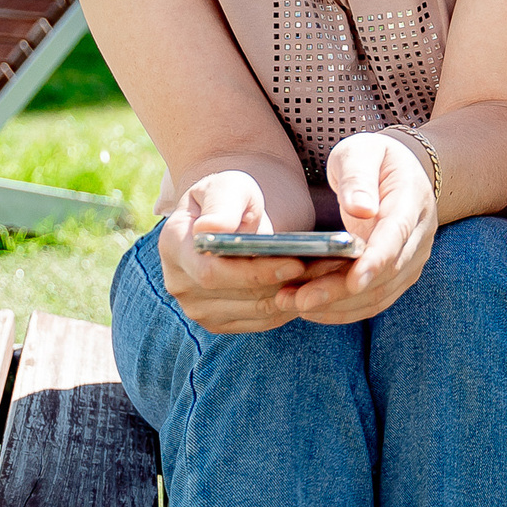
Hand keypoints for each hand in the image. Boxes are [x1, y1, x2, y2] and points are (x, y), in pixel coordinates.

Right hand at [157, 171, 335, 333]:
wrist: (238, 206)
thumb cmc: (236, 189)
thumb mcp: (231, 184)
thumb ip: (223, 205)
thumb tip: (208, 231)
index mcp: (174, 245)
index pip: (212, 272)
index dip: (255, 272)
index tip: (296, 262)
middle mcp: (180, 283)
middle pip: (239, 296)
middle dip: (286, 283)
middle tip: (330, 267)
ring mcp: (199, 307)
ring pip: (257, 311)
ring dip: (297, 294)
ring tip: (331, 273)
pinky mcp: (222, 321)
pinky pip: (264, 320)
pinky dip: (293, 304)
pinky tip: (317, 285)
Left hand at [281, 133, 437, 324]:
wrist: (398, 171)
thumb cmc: (373, 158)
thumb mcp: (361, 153)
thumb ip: (358, 177)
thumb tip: (361, 209)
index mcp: (412, 200)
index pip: (397, 235)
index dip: (376, 260)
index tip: (353, 281)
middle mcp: (419, 235)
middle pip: (385, 273)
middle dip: (341, 290)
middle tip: (298, 299)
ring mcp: (412, 259)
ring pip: (379, 293)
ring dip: (337, 304)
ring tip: (293, 302)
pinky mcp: (399, 275)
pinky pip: (374, 300)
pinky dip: (343, 308)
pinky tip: (312, 308)